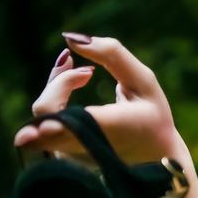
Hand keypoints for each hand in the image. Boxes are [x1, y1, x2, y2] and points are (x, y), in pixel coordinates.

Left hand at [14, 33, 187, 166]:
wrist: (158, 156)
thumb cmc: (154, 116)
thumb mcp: (143, 80)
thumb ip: (111, 53)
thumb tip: (70, 38)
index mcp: (109, 128)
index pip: (62, 108)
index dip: (61, 84)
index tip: (87, 73)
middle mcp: (86, 147)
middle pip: (44, 110)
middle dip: (59, 82)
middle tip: (85, 71)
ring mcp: (72, 157)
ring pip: (39, 120)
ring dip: (55, 91)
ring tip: (83, 76)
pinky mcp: (66, 159)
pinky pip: (43, 131)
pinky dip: (54, 106)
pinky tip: (75, 91)